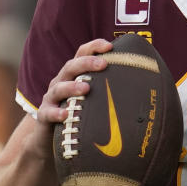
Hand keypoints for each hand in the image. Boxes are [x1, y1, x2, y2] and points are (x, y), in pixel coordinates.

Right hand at [27, 39, 112, 160]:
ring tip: (86, 88)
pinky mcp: (44, 116)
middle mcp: (61, 83)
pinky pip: (48, 113)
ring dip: (72, 86)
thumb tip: (142, 93)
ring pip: (59, 88)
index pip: (82, 54)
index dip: (94, 47)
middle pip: (71, 67)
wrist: (50, 139)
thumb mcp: (92, 102)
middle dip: (87, 63)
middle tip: (103, 64)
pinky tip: (65, 115)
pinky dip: (56, 113)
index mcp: (74, 76)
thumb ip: (108, 93)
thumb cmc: (78, 116)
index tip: (110, 46)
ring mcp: (51, 99)